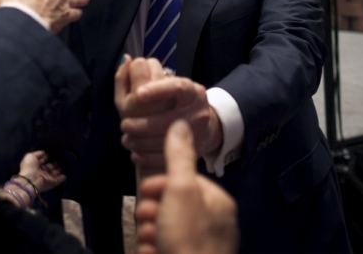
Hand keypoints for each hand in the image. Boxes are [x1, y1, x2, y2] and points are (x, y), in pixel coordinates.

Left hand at [18, 150, 65, 193]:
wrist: (31, 180)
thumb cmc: (29, 167)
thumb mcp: (30, 156)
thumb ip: (37, 153)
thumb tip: (44, 152)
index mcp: (35, 166)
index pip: (42, 161)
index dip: (46, 157)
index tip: (51, 154)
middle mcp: (41, 172)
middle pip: (49, 167)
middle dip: (54, 163)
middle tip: (60, 159)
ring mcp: (47, 178)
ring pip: (54, 173)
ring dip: (58, 170)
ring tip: (64, 165)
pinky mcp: (52, 183)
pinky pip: (57, 180)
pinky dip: (61, 178)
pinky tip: (65, 175)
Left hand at [115, 56, 221, 168]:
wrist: (203, 124)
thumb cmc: (177, 100)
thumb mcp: (166, 83)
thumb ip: (143, 73)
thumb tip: (126, 59)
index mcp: (191, 90)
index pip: (176, 87)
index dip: (158, 90)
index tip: (139, 93)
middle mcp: (198, 109)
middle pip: (167, 119)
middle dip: (141, 124)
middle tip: (124, 125)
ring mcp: (198, 131)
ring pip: (166, 140)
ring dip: (141, 141)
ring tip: (126, 139)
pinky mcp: (195, 150)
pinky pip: (169, 156)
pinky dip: (148, 157)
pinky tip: (135, 155)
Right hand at [135, 121, 237, 253]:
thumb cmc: (187, 238)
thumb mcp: (181, 190)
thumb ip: (178, 157)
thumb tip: (181, 121)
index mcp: (217, 203)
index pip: (185, 181)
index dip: (162, 184)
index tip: (145, 191)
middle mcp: (214, 224)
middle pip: (174, 205)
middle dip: (152, 210)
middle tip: (145, 218)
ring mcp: (202, 246)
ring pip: (167, 229)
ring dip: (150, 232)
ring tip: (147, 239)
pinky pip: (166, 249)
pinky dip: (154, 250)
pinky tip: (150, 252)